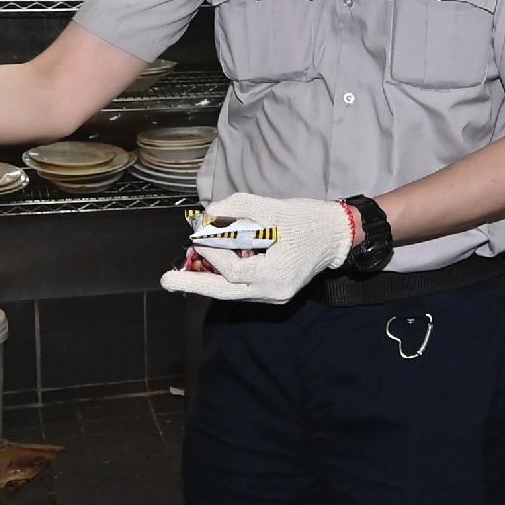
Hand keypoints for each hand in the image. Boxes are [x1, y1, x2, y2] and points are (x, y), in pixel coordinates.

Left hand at [158, 193, 359, 303]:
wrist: (337, 234)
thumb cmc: (308, 219)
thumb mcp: (273, 207)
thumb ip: (238, 208)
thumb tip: (207, 215)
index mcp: (277, 276)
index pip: (233, 269)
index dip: (211, 253)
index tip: (197, 237)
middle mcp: (274, 292)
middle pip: (226, 292)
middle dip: (194, 284)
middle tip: (167, 279)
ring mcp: (275, 296)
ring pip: (232, 292)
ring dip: (207, 280)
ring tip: (181, 273)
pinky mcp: (274, 291)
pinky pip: (242, 288)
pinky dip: (224, 278)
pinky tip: (208, 269)